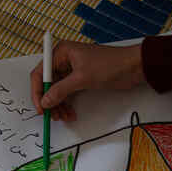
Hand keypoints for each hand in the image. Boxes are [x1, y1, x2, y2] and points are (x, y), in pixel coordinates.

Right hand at [30, 41, 144, 120]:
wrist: (134, 67)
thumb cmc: (110, 65)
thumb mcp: (82, 78)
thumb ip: (61, 90)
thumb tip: (45, 102)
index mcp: (60, 52)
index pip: (39, 73)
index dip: (37, 91)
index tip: (40, 107)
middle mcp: (63, 60)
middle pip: (46, 83)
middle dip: (49, 101)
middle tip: (52, 116)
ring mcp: (71, 70)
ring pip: (57, 91)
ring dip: (58, 105)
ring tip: (64, 117)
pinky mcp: (80, 79)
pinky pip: (67, 94)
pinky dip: (67, 104)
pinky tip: (70, 113)